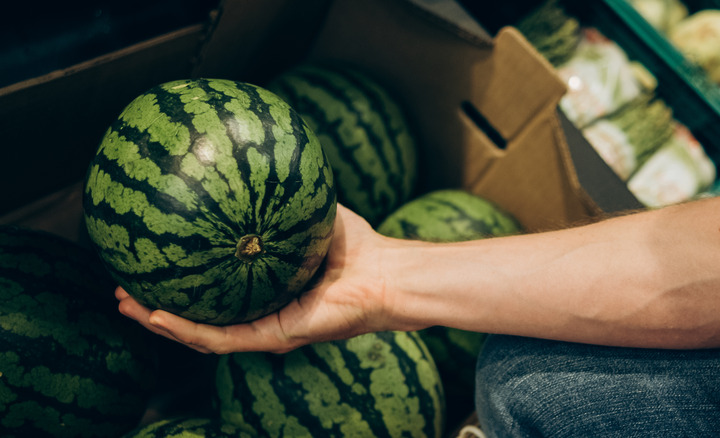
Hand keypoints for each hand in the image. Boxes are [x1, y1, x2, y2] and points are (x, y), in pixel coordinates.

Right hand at [116, 204, 400, 353]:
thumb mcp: (308, 209)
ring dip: (161, 321)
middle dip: (157, 304)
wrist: (385, 272)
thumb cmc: (355, 244)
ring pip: (201, 333)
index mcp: (262, 288)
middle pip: (197, 314)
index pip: (212, 287)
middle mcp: (259, 311)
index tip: (148, 259)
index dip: (179, 277)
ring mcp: (265, 328)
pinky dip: (188, 330)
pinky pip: (223, 339)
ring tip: (127, 306)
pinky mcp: (275, 337)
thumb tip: (252, 154)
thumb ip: (280, 191)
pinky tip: (158, 316)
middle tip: (124, 288)